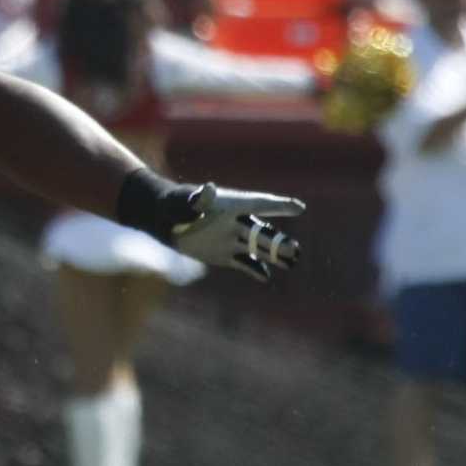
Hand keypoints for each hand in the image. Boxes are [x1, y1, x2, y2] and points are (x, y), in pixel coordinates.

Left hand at [163, 183, 304, 281]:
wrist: (166, 219)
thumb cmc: (177, 205)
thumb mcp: (187, 201)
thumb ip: (199, 200)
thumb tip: (208, 189)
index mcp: (233, 206)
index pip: (260, 204)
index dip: (279, 206)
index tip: (299, 208)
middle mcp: (237, 223)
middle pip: (262, 232)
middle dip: (278, 241)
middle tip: (295, 249)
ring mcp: (232, 239)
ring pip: (258, 248)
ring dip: (274, 255)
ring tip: (292, 261)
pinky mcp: (224, 255)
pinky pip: (243, 263)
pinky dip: (253, 270)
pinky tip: (265, 277)